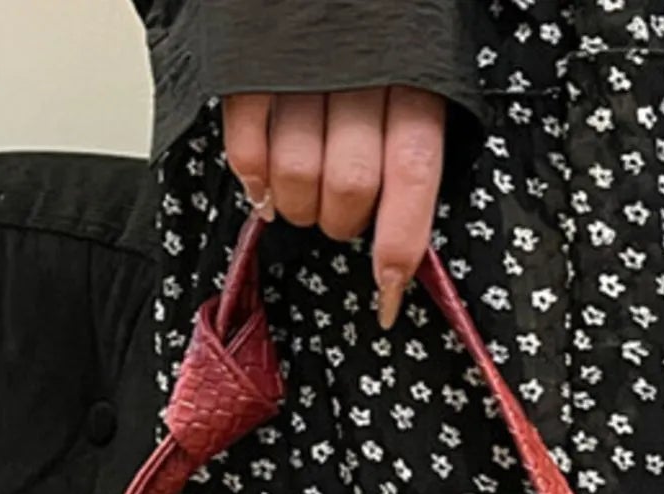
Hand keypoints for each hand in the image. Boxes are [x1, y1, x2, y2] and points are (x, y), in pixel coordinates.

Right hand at [223, 86, 445, 327]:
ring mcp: (300, 68)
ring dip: (294, 206)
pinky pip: (246, 147)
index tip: (389, 292)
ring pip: (296, 177)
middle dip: (341, 222)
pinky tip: (263, 179)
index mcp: (414, 76)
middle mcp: (359, 71)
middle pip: (349, 188)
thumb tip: (404, 246)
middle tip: (339, 215)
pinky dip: (253, 176)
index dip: (401, 243)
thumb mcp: (417, 74)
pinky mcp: (250, 64)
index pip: (412, 174)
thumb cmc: (378, 30)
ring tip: (300, 195)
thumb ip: (409, 145)